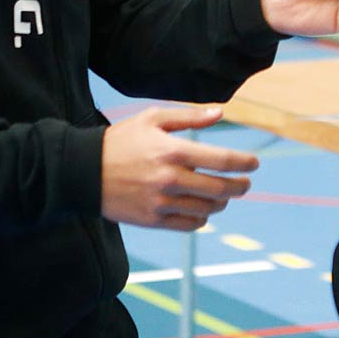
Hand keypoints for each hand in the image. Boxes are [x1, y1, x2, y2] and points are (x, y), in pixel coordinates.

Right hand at [100, 105, 255, 231]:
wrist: (83, 172)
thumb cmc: (120, 140)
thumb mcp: (152, 119)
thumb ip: (188, 116)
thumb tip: (220, 113)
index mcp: (173, 151)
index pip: (222, 161)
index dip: (244, 164)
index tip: (254, 164)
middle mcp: (170, 179)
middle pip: (220, 189)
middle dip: (239, 186)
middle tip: (245, 183)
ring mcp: (161, 203)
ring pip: (207, 209)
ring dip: (221, 202)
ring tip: (223, 194)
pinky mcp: (152, 220)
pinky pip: (189, 224)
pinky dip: (201, 218)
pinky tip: (202, 208)